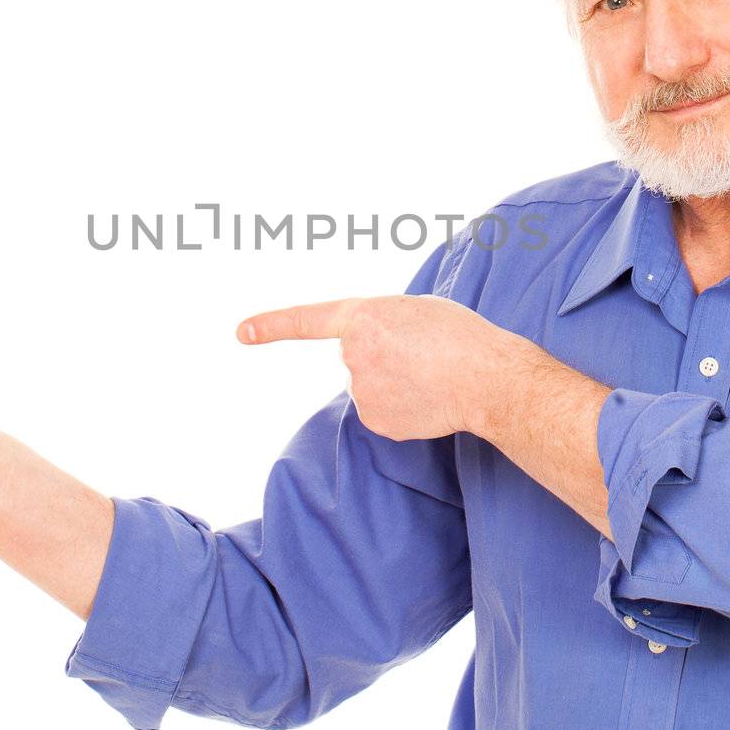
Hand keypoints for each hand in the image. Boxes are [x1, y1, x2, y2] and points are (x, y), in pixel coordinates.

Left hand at [236, 294, 569, 440]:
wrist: (489, 379)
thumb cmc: (460, 336)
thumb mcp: (414, 309)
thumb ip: (379, 323)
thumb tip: (362, 352)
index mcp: (363, 316)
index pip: (307, 320)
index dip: (271, 325)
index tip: (240, 332)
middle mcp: (353, 354)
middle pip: (357, 355)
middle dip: (383, 354)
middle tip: (422, 352)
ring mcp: (362, 391)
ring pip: (369, 384)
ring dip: (394, 380)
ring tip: (430, 374)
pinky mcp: (375, 421)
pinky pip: (380, 410)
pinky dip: (401, 406)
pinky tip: (427, 398)